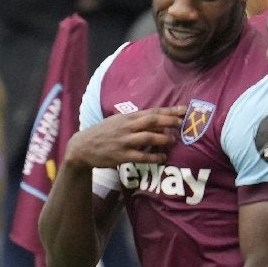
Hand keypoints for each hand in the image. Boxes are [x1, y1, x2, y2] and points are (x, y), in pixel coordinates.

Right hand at [64, 106, 186, 168]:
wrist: (82, 147)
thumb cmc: (105, 133)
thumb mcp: (119, 121)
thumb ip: (138, 121)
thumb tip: (161, 122)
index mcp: (128, 117)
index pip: (153, 111)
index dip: (170, 110)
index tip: (185, 109)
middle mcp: (127, 127)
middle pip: (152, 121)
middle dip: (170, 121)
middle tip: (183, 124)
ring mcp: (124, 141)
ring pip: (149, 137)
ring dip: (164, 139)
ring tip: (174, 141)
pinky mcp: (122, 155)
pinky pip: (142, 156)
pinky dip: (154, 157)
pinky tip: (163, 157)